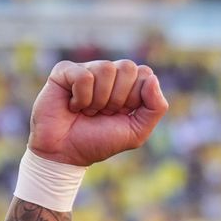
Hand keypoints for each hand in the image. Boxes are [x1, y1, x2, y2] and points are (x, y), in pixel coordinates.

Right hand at [28, 59, 168, 166]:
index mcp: (127, 85)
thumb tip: (153, 78)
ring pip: (106, 68)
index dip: (136, 97)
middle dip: (119, 98)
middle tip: (105, 113)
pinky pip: (84, 76)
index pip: (145, 74)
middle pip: (128, 67)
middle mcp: (108, 74)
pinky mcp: (64, 71)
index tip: (122, 113)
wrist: (66, 153)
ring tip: (89, 111)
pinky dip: (82, 98)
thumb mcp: (137, 131)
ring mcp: (86, 69)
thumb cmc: (100, 141)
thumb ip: (155, 108)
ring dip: (99, 99)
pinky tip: (74, 106)